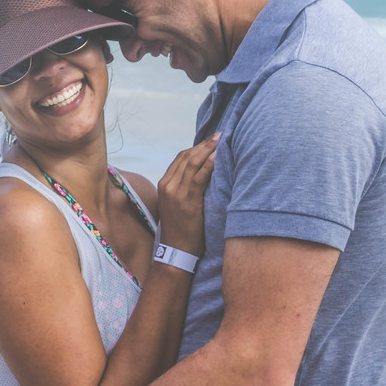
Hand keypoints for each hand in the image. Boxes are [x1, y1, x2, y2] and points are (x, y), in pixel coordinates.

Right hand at [156, 133, 216, 256]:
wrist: (176, 251)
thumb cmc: (181, 229)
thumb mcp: (177, 205)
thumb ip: (184, 189)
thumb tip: (202, 176)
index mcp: (164, 184)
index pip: (180, 159)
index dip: (196, 147)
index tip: (210, 140)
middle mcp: (167, 185)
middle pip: (185, 157)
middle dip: (203, 144)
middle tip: (219, 135)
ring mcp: (176, 192)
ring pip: (191, 163)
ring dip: (207, 149)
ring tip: (221, 140)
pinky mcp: (187, 201)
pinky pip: (199, 177)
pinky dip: (208, 164)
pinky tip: (218, 156)